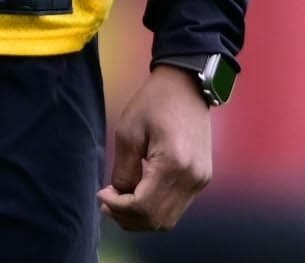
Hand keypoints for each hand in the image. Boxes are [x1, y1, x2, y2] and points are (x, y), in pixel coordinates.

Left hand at [99, 64, 213, 231]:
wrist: (187, 85)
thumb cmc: (154, 102)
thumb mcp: (128, 132)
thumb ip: (123, 170)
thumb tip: (118, 197)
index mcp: (174, 164)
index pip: (143, 207)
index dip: (118, 208)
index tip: (102, 195)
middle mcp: (192, 178)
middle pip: (157, 220)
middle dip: (128, 218)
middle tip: (107, 204)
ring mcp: (201, 180)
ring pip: (168, 220)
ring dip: (142, 217)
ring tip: (120, 201)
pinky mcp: (202, 178)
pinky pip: (177, 206)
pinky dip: (155, 208)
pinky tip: (138, 194)